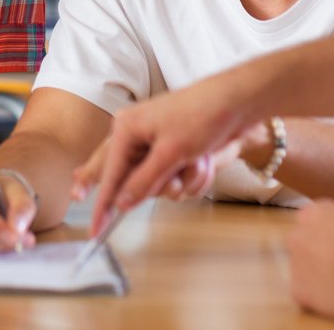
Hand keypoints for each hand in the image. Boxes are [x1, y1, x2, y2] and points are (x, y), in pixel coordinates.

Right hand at [70, 76, 258, 232]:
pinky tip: (205, 159)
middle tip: (177, 174)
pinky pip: (178, 181)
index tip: (95, 232)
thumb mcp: (170, 152)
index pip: (109, 176)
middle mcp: (137, 137)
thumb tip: (121, 203)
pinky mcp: (176, 153)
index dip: (102, 207)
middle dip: (163, 184)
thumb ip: (142, 181)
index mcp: (126, 129)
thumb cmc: (201, 115)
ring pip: (161, 186)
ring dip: (185, 179)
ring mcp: (157, 146)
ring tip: (198, 159)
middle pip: (137, 183)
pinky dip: (194, 176)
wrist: (237, 102)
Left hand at [287, 193, 333, 319]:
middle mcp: (298, 236)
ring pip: (304, 267)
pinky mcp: (300, 292)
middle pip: (305, 241)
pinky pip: (305, 293)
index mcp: (315, 212)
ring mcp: (296, 265)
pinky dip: (319, 295)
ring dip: (319, 271)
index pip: (317, 217)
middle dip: (322, 248)